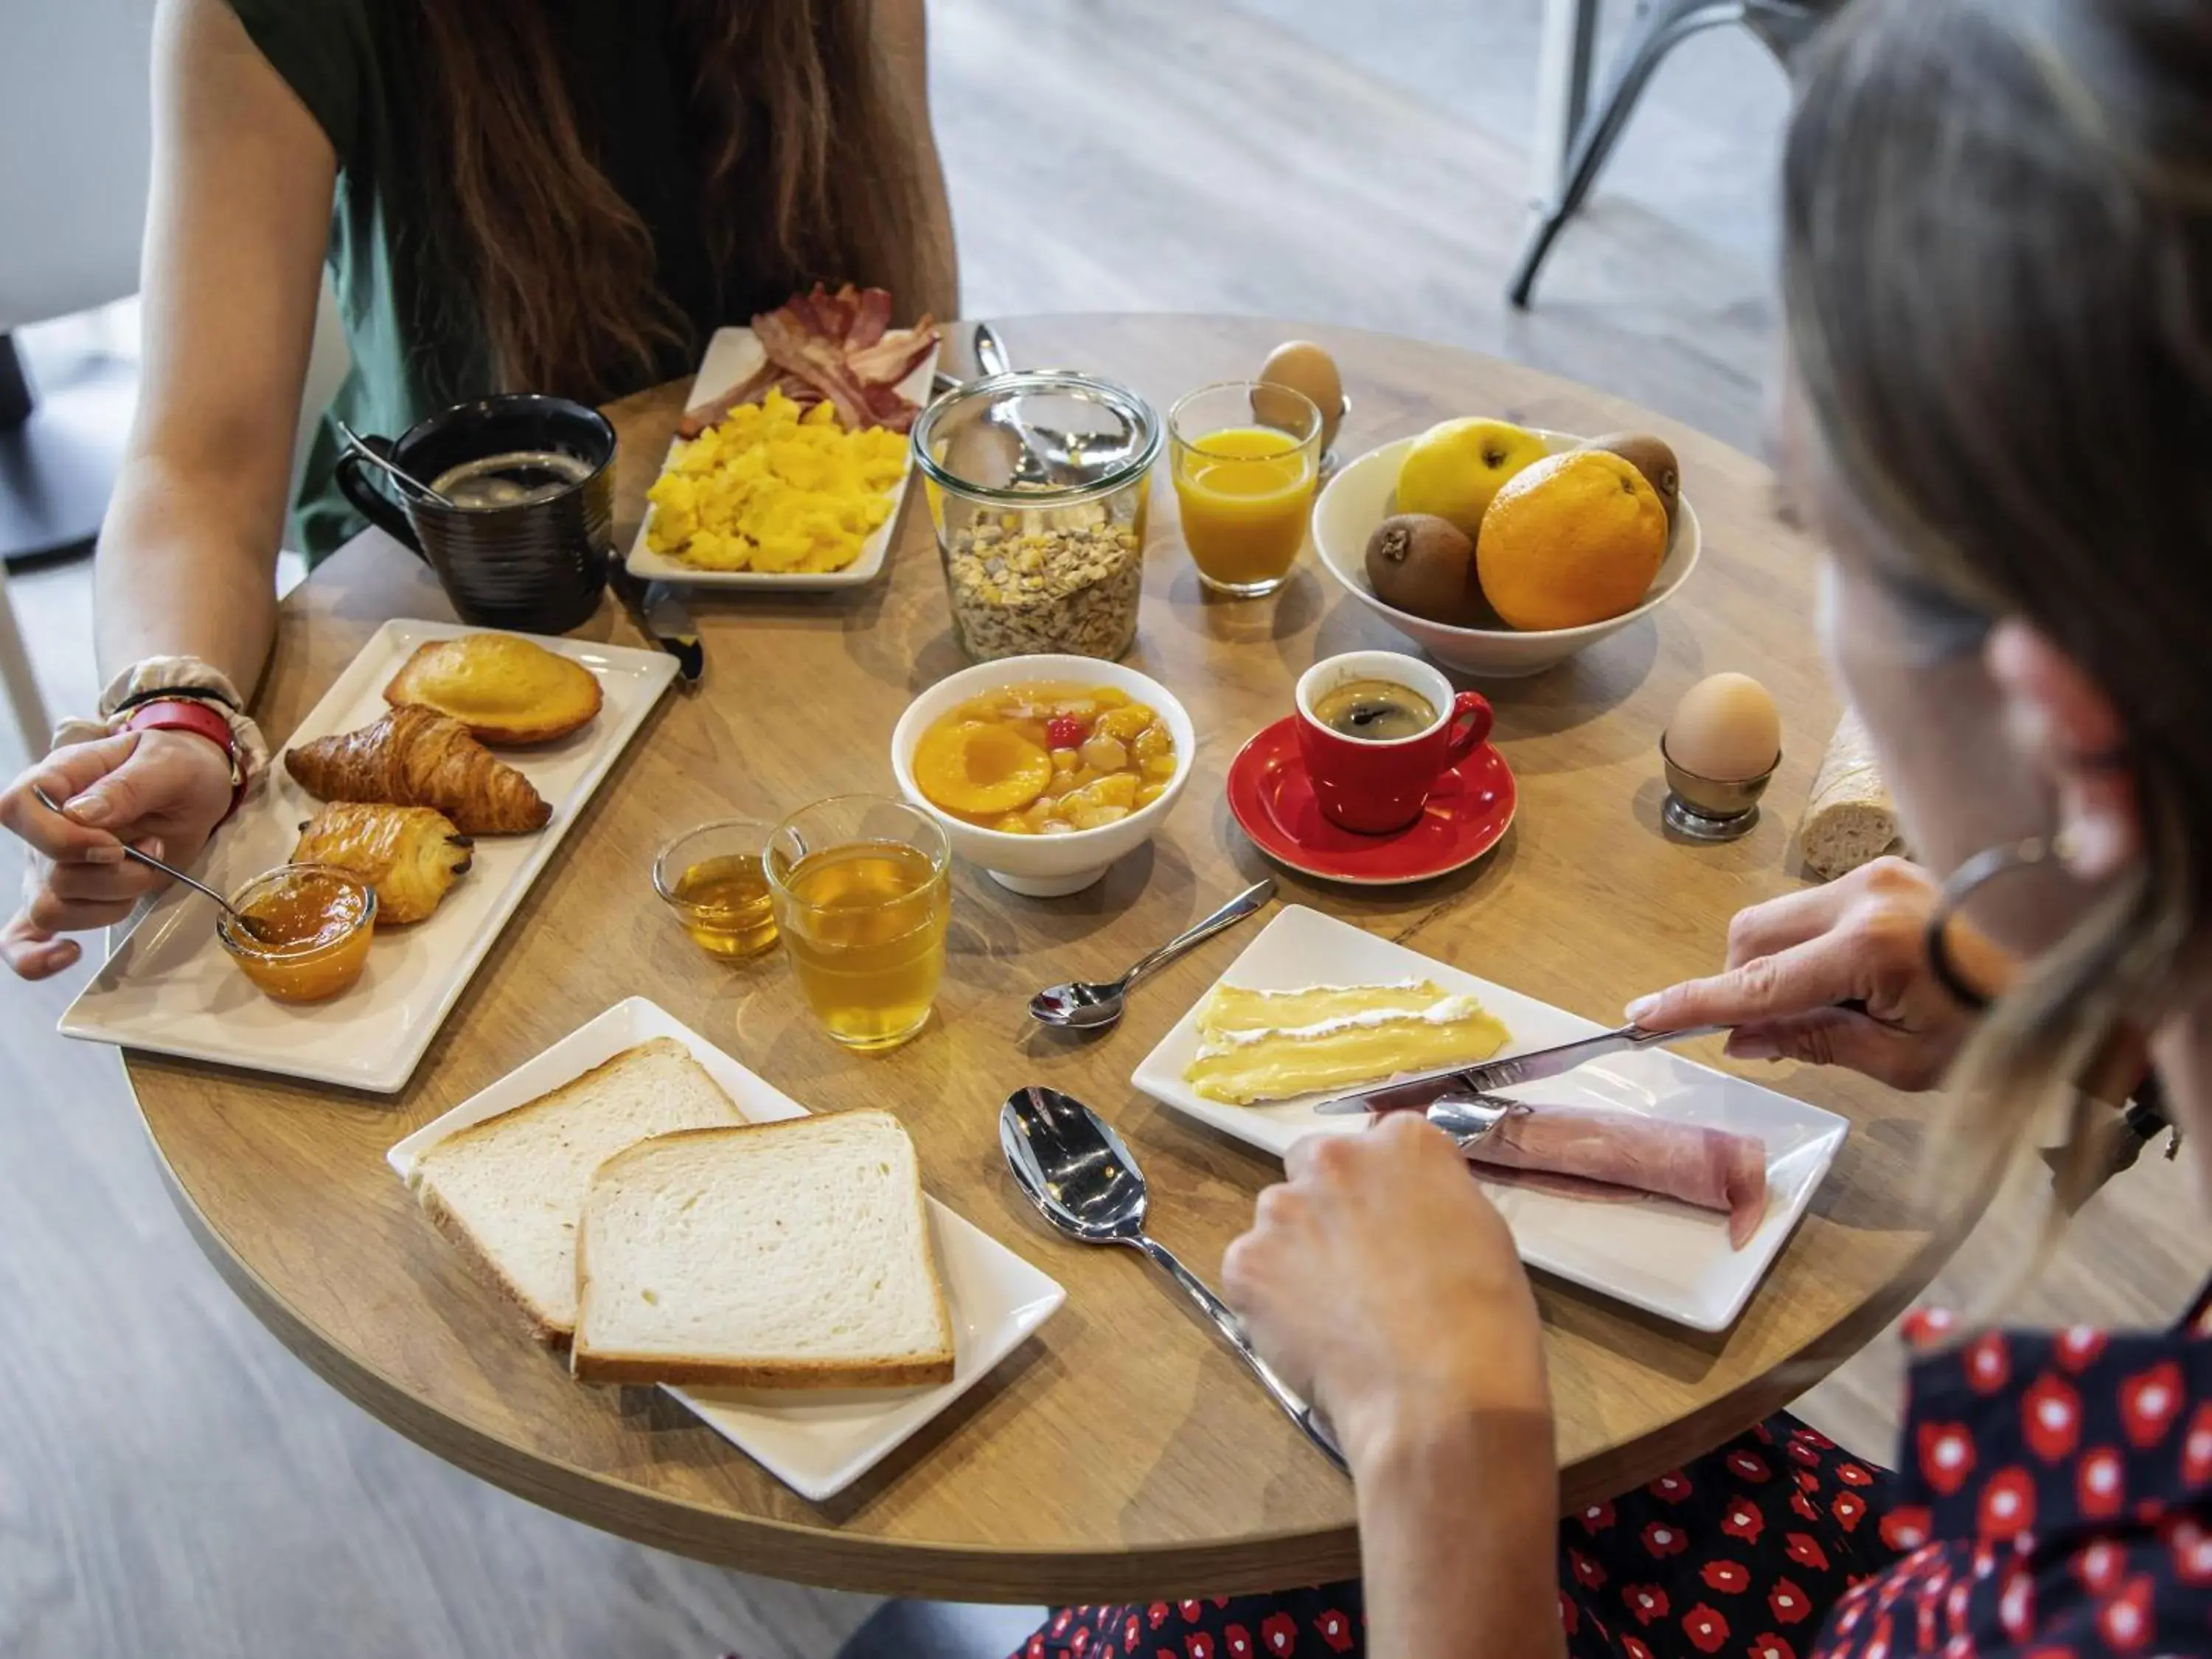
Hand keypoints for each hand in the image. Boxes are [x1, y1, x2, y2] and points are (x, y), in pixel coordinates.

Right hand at [0, 728, 235, 979]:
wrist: (193, 789)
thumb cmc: (176, 767)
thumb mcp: (166, 764)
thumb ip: (126, 786)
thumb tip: (80, 815)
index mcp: (52, 782)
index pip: (18, 810)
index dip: (62, 839)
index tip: (114, 846)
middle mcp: (39, 830)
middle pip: (49, 874)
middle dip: (115, 876)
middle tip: (154, 847)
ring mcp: (47, 869)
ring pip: (52, 910)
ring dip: (111, 903)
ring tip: (144, 873)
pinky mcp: (67, 898)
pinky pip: (23, 938)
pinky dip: (36, 956)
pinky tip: (69, 953)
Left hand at [1222, 1113, 1547, 1469]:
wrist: (1440, 1395)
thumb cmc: (1483, 1320)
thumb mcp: (1480, 1231)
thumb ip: (1430, 1199)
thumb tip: (1403, 1211)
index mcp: (1405, 1142)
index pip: (1380, 1142)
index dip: (1383, 1188)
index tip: (1392, 1224)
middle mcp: (1336, 1158)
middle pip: (1315, 1164)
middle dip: (1327, 1202)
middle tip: (1353, 1262)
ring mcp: (1284, 1208)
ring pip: (1279, 1219)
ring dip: (1296, 1250)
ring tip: (1333, 1313)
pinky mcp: (1246, 1262)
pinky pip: (1252, 1272)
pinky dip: (1271, 1300)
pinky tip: (1309, 1337)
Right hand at [1625, 856, 2010, 1090]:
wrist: (2075, 978)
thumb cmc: (1996, 1030)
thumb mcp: (1904, 1062)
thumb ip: (1814, 1042)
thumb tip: (1741, 1037)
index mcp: (1870, 949)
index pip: (1757, 983)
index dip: (1695, 1003)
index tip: (1642, 1018)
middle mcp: (1863, 896)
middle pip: (1750, 936)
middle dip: (1740, 983)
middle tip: (1772, 1033)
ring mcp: (1874, 874)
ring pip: (1775, 919)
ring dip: (1777, 965)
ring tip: (1836, 1005)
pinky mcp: (1884, 869)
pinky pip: (1812, 907)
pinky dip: (1809, 946)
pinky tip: (1853, 977)